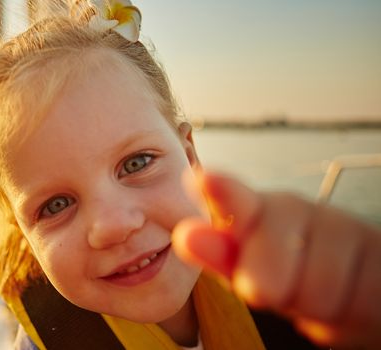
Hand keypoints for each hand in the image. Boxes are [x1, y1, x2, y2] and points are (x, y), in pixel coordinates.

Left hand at [172, 171, 380, 347]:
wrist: (360, 288)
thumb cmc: (295, 276)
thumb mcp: (252, 270)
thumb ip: (222, 256)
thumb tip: (187, 234)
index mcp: (259, 211)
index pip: (238, 200)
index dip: (224, 193)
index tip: (203, 180)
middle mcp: (300, 210)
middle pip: (269, 264)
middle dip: (268, 287)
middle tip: (274, 287)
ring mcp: (343, 228)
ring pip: (314, 289)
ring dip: (311, 303)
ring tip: (316, 292)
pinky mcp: (378, 249)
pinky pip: (355, 298)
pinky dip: (345, 311)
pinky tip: (346, 293)